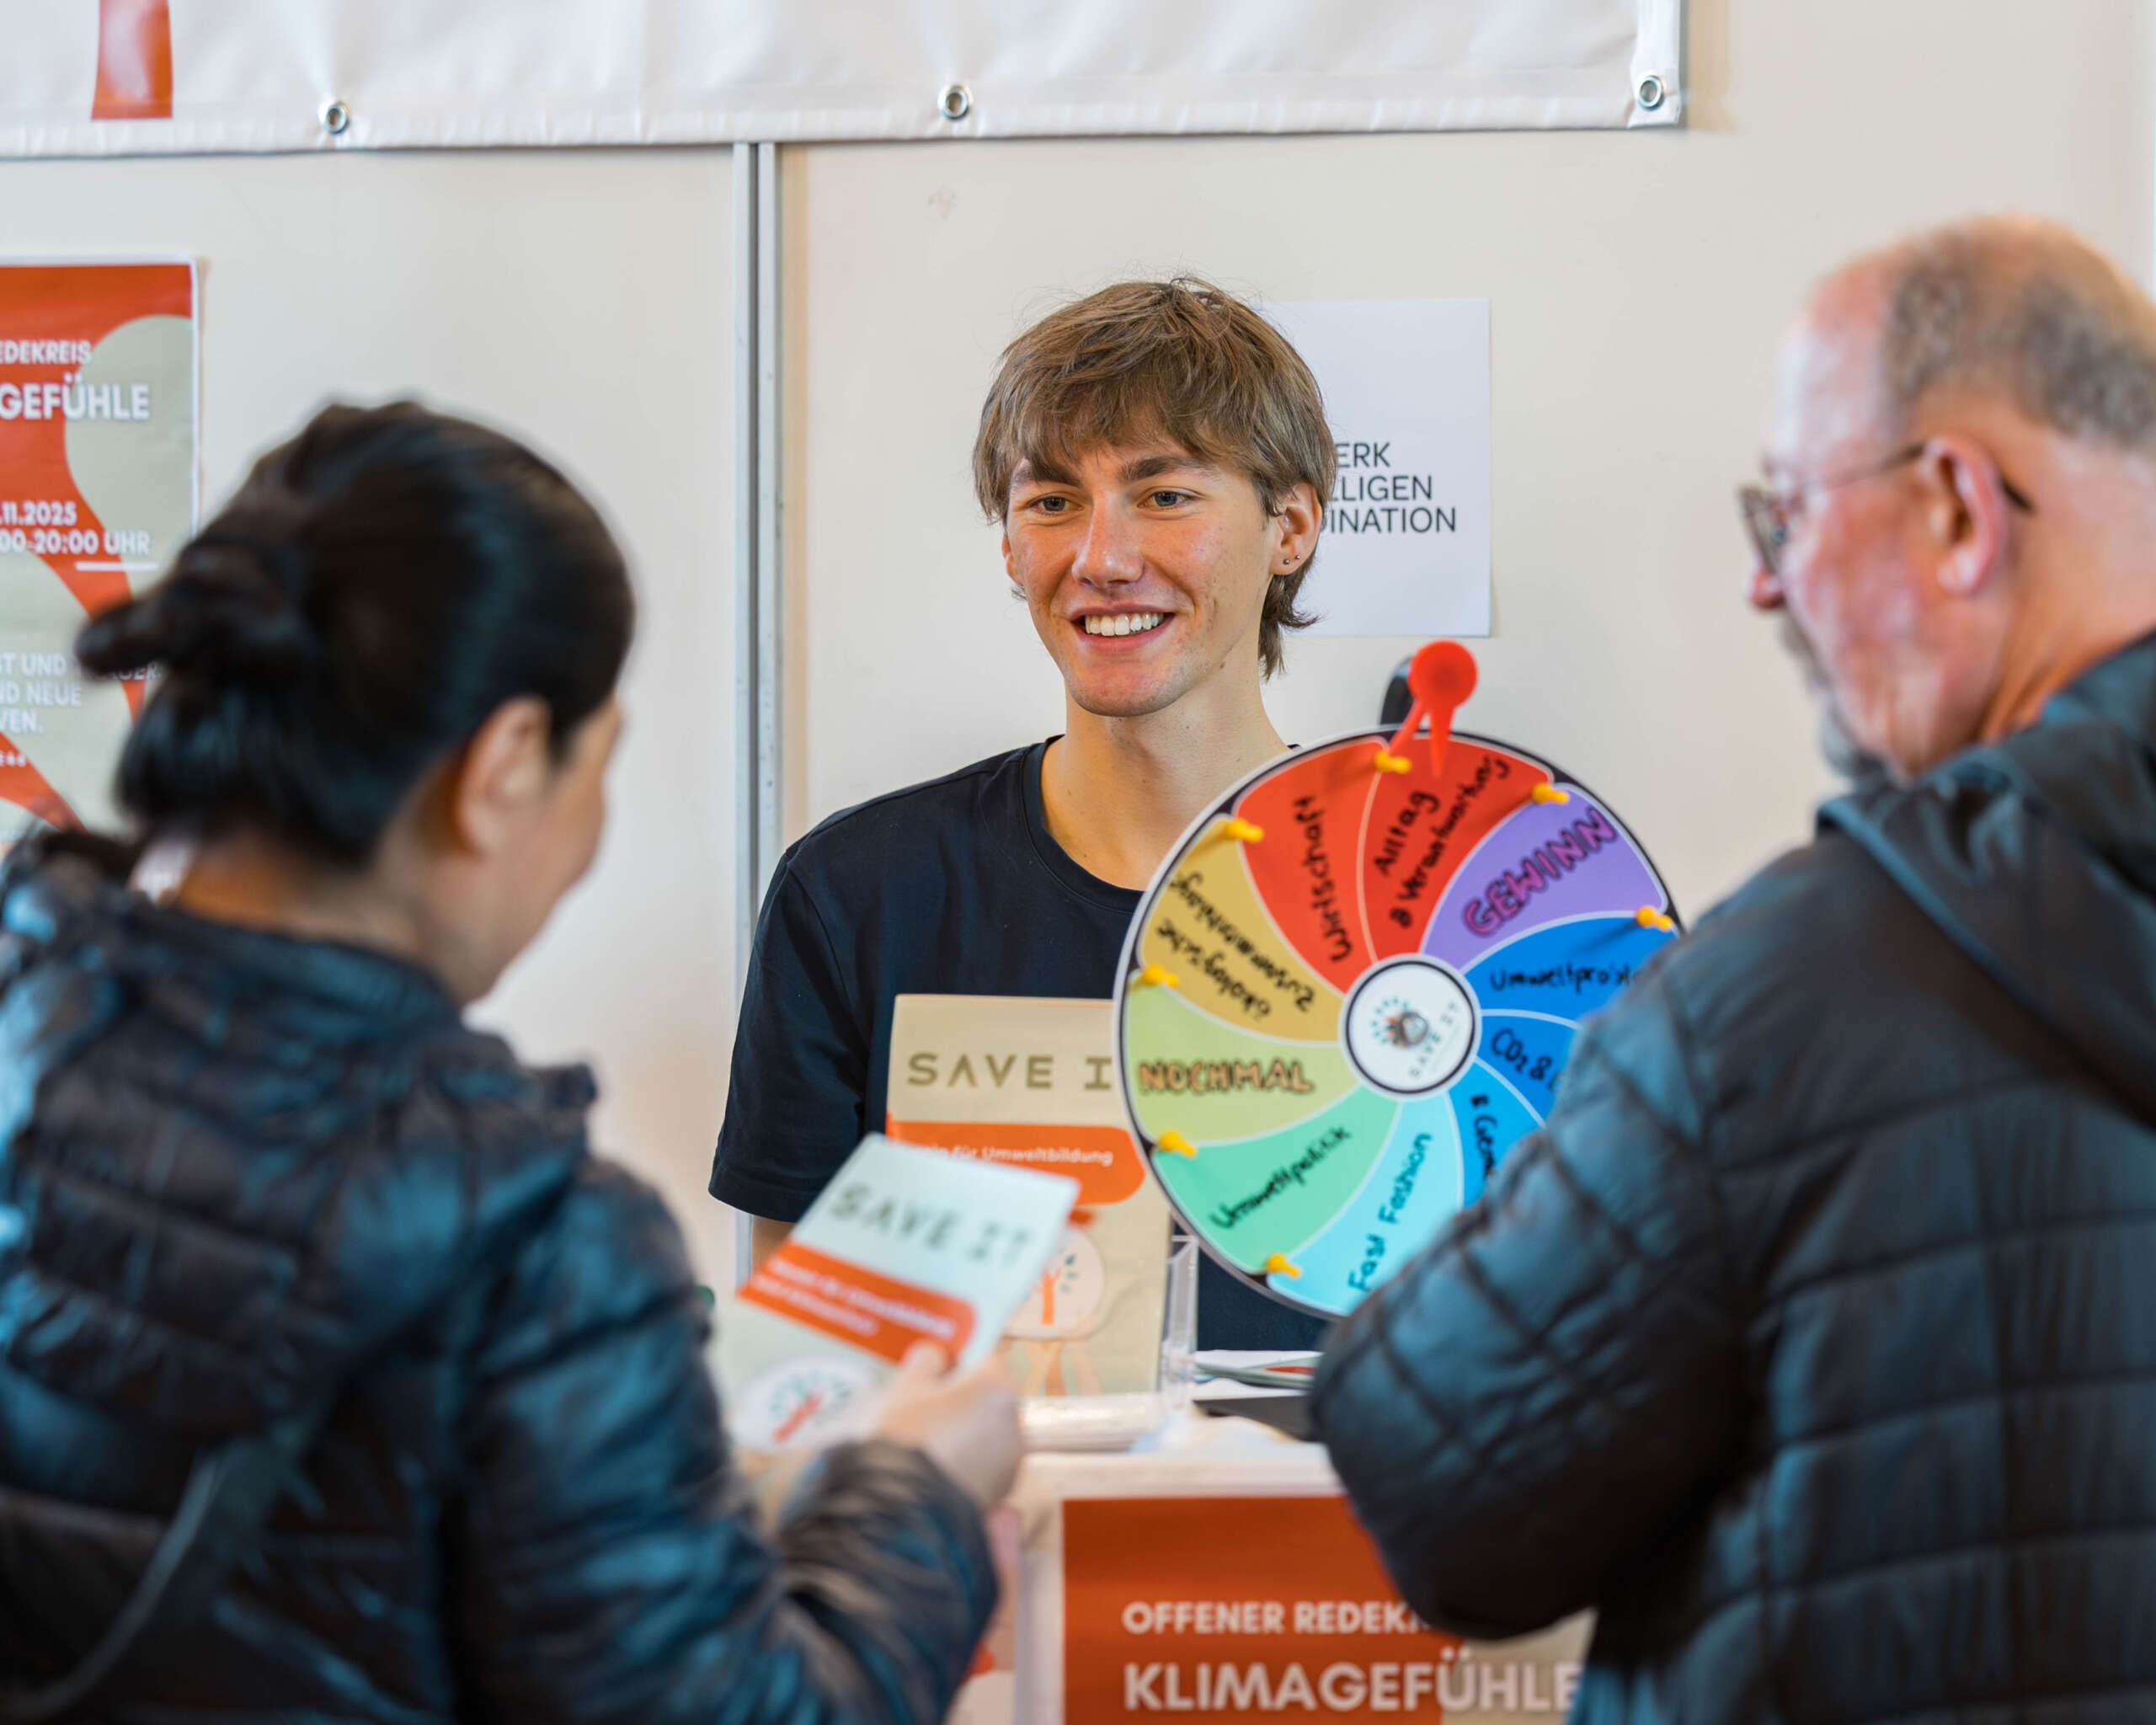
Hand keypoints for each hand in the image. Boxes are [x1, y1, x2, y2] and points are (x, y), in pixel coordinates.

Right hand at [875, 1343, 1021, 1509]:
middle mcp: (1014, 1421)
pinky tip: (934, 1472)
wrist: (901, 1509)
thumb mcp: (904, 1386)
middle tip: (923, 1411)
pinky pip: (984, 1468)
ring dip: (964, 1436)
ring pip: (986, 1435)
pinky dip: (966, 1466)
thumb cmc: (903, 1438)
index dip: (958, 1363)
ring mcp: (1011, 1461)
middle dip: (961, 1402)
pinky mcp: (1000, 1494)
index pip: (984, 1358)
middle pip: (988, 1399)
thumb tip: (936, 1356)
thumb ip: (925, 1361)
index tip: (934, 1372)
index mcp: (996, 1386)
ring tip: (924, 1446)